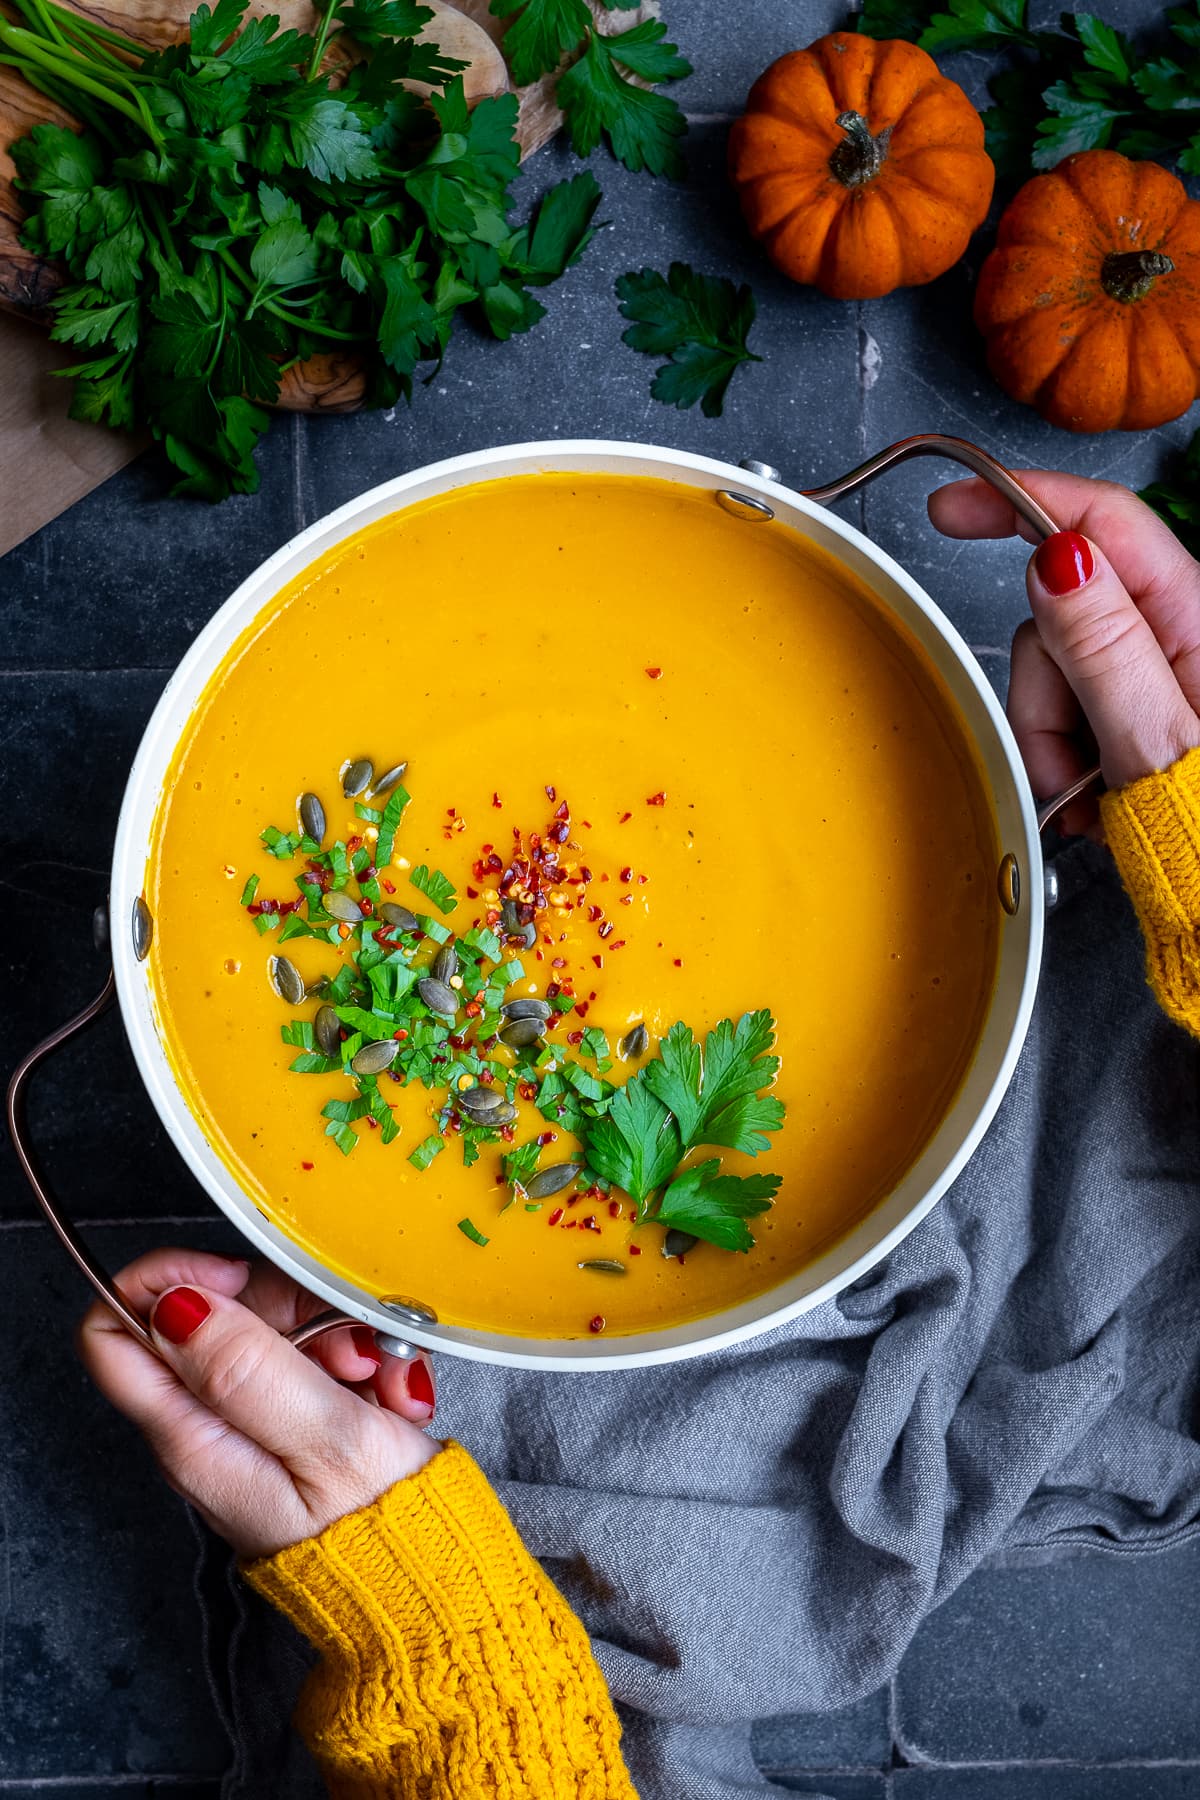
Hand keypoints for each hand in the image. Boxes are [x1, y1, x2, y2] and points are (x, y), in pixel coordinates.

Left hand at [78, 1249, 437, 1559]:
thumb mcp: (328, 1440)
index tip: (236, 1278)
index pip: (114, 1332)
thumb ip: (249, 1369)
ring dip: (337, 1333)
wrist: (432, 1585)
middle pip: (208, 1316)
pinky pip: (310, 1356)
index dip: (166, 1282)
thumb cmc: (386, 1530)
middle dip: (283, 1306)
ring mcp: (250, 1423)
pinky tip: (387, 1394)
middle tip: (343, 1346)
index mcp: (194, 1437)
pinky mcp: (292, 1422)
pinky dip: (356, 1360)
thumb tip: (175, 1305)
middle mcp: (207, 1428)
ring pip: (267, 1329)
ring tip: (379, 1380)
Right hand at [929, 470, 1199, 834]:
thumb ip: (1100, 645)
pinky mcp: (1143, 707)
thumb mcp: (1153, 737)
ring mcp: (1157, 671)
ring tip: (1089, 795)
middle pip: (1060, 614)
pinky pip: (1073, 709)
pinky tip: (1095, 794)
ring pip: (1056, 670)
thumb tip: (1052, 558)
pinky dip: (1067, 755)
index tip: (953, 508)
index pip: (1099, 521)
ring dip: (1051, 738)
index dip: (1018, 500)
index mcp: (1192, 615)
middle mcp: (1178, 631)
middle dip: (1040, 691)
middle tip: (1067, 762)